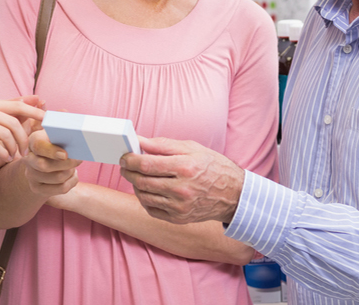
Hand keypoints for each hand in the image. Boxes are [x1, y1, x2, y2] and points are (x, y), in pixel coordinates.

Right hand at [0, 96, 44, 161]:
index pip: (17, 105)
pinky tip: (5, 158)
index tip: (47, 121)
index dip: (34, 112)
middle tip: (27, 150)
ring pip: (5, 134)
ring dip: (14, 148)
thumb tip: (37, 99)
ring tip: (14, 155)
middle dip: (24, 138)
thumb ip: (10, 110)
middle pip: (13, 122)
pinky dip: (3, 153)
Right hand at [23, 128, 80, 197]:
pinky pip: (62, 188)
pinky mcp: (37, 188)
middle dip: (67, 163)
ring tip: (73, 167)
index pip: (38, 146)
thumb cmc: (55, 145)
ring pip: (58, 177)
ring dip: (71, 171)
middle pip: (46, 166)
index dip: (52, 152)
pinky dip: (72, 181)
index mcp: (33, 142)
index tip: (65, 154)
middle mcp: (28, 159)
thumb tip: (76, 144)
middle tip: (78, 160)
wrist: (44, 161)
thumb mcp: (57, 138)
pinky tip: (72, 175)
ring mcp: (30, 175)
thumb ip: (63, 138)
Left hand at [120, 137, 244, 224]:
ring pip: (144, 196)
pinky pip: (151, 210)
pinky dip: (144, 199)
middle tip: (125, 165)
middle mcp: (181, 189)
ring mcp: (179, 206)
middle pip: (142, 181)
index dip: (130, 159)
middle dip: (128, 172)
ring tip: (136, 176)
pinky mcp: (178, 218)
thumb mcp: (191, 148)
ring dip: (134, 185)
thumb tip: (139, 140)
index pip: (146, 164)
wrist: (234, 194)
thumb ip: (162, 144)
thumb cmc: (213, 167)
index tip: (125, 156)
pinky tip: (147, 190)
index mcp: (185, 167)